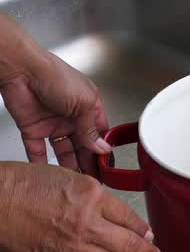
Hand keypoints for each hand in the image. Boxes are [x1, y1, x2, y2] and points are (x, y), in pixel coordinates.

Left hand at [0, 13, 109, 175]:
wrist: (22, 70)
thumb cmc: (56, 77)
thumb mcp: (83, 104)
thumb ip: (91, 129)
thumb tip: (102, 148)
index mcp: (89, 107)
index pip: (100, 133)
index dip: (103, 149)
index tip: (106, 165)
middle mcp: (72, 117)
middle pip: (83, 145)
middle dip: (88, 162)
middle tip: (93, 178)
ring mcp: (52, 124)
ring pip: (63, 151)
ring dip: (69, 165)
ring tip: (75, 181)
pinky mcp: (33, 130)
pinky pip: (38, 151)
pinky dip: (42, 163)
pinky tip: (49, 175)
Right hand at [0, 162, 161, 251]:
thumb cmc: (25, 184)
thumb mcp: (70, 178)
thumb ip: (94, 197)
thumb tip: (110, 212)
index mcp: (93, 196)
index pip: (129, 217)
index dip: (142, 228)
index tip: (149, 233)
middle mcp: (86, 222)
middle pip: (127, 243)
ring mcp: (72, 244)